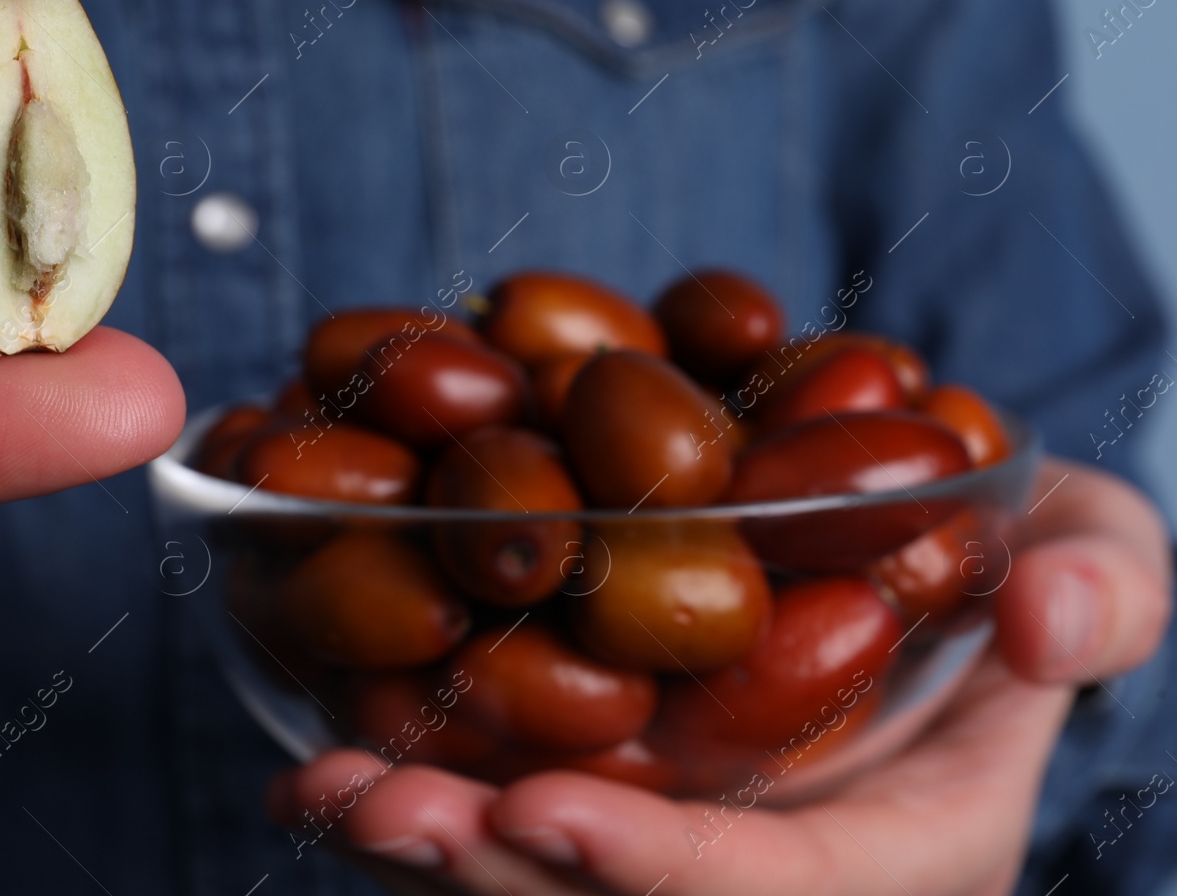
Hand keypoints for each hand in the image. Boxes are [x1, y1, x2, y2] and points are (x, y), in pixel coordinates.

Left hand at [274, 457, 1170, 893]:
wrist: (923, 562)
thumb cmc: (1011, 563)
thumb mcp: (1092, 550)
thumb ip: (1105, 583)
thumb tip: (1050, 615)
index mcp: (900, 852)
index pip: (777, 895)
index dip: (656, 872)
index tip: (540, 812)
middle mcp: (771, 877)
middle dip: (493, 879)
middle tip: (373, 810)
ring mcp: (682, 844)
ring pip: (538, 893)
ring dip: (422, 855)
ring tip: (317, 796)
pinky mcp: (614, 800)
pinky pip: (501, 839)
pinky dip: (409, 814)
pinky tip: (314, 773)